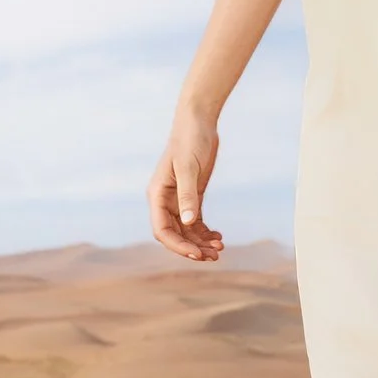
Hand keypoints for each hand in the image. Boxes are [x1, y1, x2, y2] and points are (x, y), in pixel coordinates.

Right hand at [149, 108, 225, 261]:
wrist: (198, 122)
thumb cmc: (190, 140)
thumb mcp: (188, 168)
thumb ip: (188, 195)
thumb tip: (188, 222)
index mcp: (157, 195)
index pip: (162, 230)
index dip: (178, 246)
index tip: (197, 254)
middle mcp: (164, 200)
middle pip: (175, 234)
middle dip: (192, 247)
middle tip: (215, 255)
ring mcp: (178, 198)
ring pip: (187, 229)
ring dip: (201, 241)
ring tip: (220, 248)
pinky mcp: (192, 194)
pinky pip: (195, 220)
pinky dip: (205, 231)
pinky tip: (218, 236)